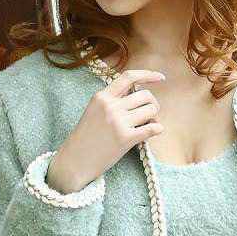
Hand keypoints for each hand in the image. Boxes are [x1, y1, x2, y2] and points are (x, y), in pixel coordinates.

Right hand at [47, 68, 166, 192]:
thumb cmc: (87, 137)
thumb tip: (140, 94)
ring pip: (151, 110)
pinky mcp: (126, 138)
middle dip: (152, 103)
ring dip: (154, 117)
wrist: (75, 160)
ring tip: (147, 124)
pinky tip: (153, 131)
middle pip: (145, 95)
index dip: (148, 74)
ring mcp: (118, 122)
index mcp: (102, 97)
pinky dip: (157, 129)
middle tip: (149, 114)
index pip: (129, 76)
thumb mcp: (94, 111)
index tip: (161, 77)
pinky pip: (153, 128)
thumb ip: (113, 100)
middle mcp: (110, 106)